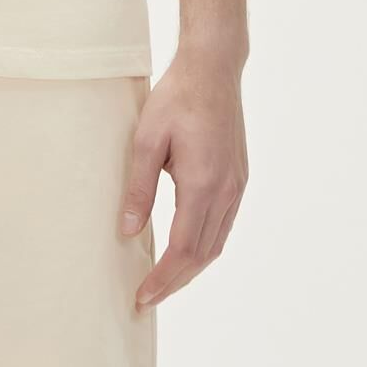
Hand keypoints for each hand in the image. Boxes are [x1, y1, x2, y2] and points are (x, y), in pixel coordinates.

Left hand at [119, 45, 248, 311]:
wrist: (213, 68)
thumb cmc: (176, 97)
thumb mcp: (147, 139)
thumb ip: (138, 188)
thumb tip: (128, 231)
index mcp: (203, 183)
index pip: (182, 249)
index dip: (163, 278)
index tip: (142, 297)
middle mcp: (226, 191)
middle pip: (202, 255)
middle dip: (175, 281)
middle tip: (147, 298)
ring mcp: (237, 186)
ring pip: (216, 244)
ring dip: (191, 267)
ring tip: (163, 280)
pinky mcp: (239, 178)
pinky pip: (223, 225)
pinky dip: (204, 246)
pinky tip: (186, 248)